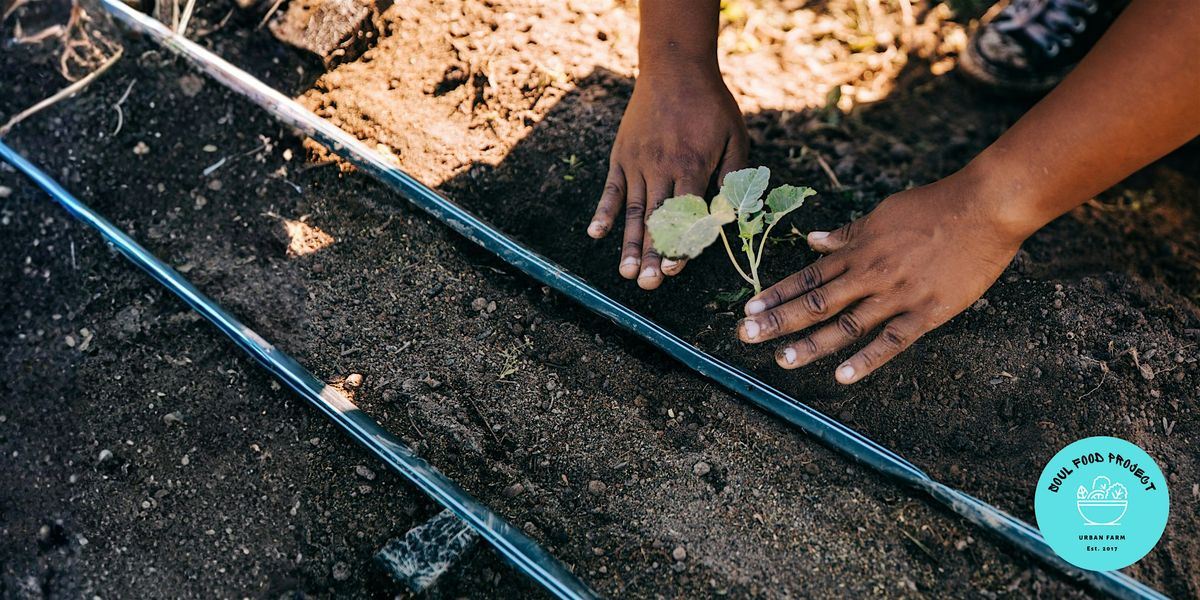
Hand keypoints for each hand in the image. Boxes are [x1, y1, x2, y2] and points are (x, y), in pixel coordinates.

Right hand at [588, 62, 747, 289]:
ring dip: (630, 244)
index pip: (686, 215)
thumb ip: (733, 176)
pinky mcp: (622, 156)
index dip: (680, 244)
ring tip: (626, 273)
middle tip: (649, 284)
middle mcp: (662, 168)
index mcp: (693, 166)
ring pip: (635, 211)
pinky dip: (603, 212)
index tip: (674, 270)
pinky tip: (595, 234)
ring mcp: (639, 162)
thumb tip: (735, 214)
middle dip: (653, 254)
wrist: (675, 68)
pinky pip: (612, 189)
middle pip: (658, 219)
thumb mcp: (735, 137)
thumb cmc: (711, 105)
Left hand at [736, 169, 1025, 383]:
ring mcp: (897, 294)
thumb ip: (849, 233)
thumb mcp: (884, 213)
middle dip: (778, 320)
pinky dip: (867, 359)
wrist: (985, 206)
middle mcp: (870, 274)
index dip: (776, 294)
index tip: (749, 309)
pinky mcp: (927, 311)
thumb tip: (813, 239)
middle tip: (745, 336)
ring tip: (782, 360)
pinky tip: (843, 376)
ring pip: (846, 324)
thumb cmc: (935, 206)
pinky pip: (892, 340)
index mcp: (858, 251)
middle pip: (816, 302)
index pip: (808, 277)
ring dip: (812, 343)